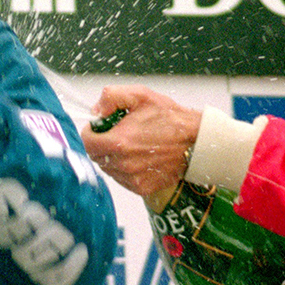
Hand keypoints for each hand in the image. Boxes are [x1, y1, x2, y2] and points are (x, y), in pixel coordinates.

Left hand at [79, 84, 201, 196]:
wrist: (196, 142)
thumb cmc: (170, 118)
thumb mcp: (141, 96)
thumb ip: (112, 97)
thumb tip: (96, 110)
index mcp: (119, 142)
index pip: (88, 142)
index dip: (91, 132)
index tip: (99, 127)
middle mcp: (124, 164)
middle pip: (96, 156)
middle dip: (101, 143)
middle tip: (116, 133)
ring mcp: (132, 178)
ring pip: (108, 168)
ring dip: (112, 157)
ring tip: (131, 145)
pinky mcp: (141, 188)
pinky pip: (121, 179)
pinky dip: (125, 169)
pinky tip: (138, 157)